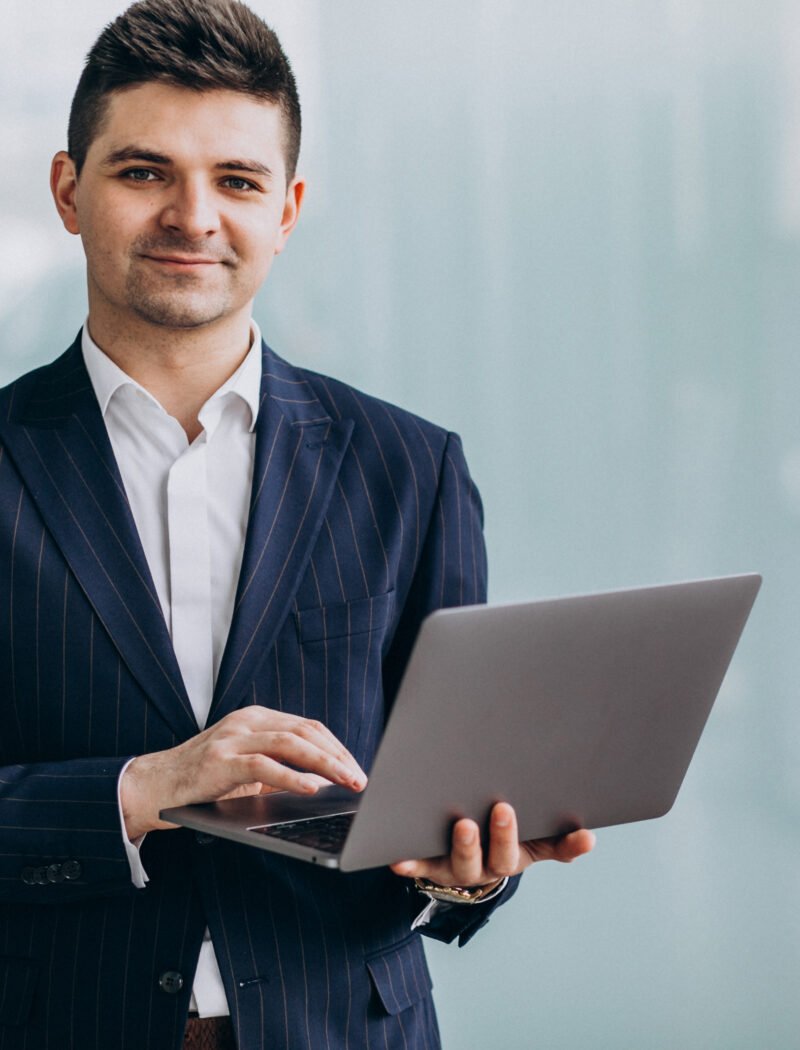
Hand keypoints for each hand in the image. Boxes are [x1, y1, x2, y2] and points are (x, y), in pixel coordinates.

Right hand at [120, 707, 366, 839]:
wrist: (153, 786)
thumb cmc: (203, 781)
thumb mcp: (247, 769)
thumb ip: (280, 769)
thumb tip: (323, 784)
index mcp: (257, 718)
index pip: (308, 727)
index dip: (337, 747)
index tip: (357, 768)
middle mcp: (247, 720)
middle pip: (306, 731)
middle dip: (338, 756)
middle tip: (360, 778)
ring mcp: (233, 737)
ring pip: (291, 743)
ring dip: (325, 764)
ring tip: (346, 782)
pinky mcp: (220, 760)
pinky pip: (263, 764)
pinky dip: (291, 776)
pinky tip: (311, 788)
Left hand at [389, 802, 594, 889]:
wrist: (457, 861)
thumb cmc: (497, 839)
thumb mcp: (528, 838)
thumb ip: (556, 838)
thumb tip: (589, 837)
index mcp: (517, 855)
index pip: (550, 850)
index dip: (567, 845)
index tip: (585, 834)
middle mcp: (489, 866)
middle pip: (500, 857)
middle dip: (504, 835)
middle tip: (504, 809)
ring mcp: (458, 867)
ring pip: (463, 862)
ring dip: (465, 845)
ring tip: (464, 825)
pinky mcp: (428, 865)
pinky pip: (419, 866)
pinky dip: (410, 863)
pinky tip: (399, 858)